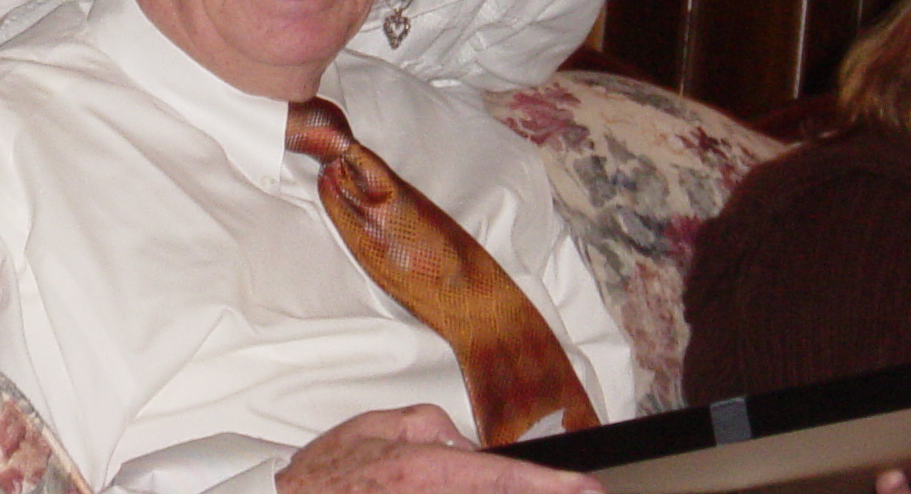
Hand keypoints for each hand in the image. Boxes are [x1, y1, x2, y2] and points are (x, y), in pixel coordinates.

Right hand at [276, 407, 605, 493]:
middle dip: (532, 491)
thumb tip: (461, 442)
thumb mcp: (372, 427)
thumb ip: (425, 424)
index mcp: (424, 468)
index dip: (551, 485)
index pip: (502, 476)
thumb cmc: (322, 474)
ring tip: (505, 484)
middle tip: (572, 492)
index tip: (588, 490)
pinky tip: (444, 486)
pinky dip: (460, 491)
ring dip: (499, 490)